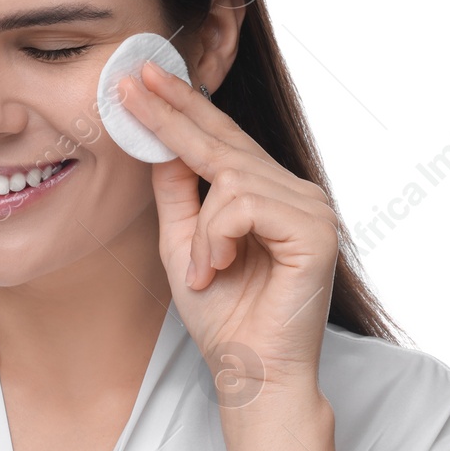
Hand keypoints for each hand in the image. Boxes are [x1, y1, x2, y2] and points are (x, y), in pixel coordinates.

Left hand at [117, 60, 340, 415]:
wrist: (251, 373)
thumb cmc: (223, 317)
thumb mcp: (183, 246)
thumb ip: (177, 196)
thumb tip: (159, 143)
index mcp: (267, 194)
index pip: (219, 139)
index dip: (181, 106)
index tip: (141, 77)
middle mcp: (294, 192)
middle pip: (225, 141)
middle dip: (174, 112)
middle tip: (133, 80)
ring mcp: (311, 209)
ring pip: (231, 176)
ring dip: (201, 229)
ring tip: (204, 269)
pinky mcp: (316, 232)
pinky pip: (245, 204)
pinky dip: (218, 237)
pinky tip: (220, 269)